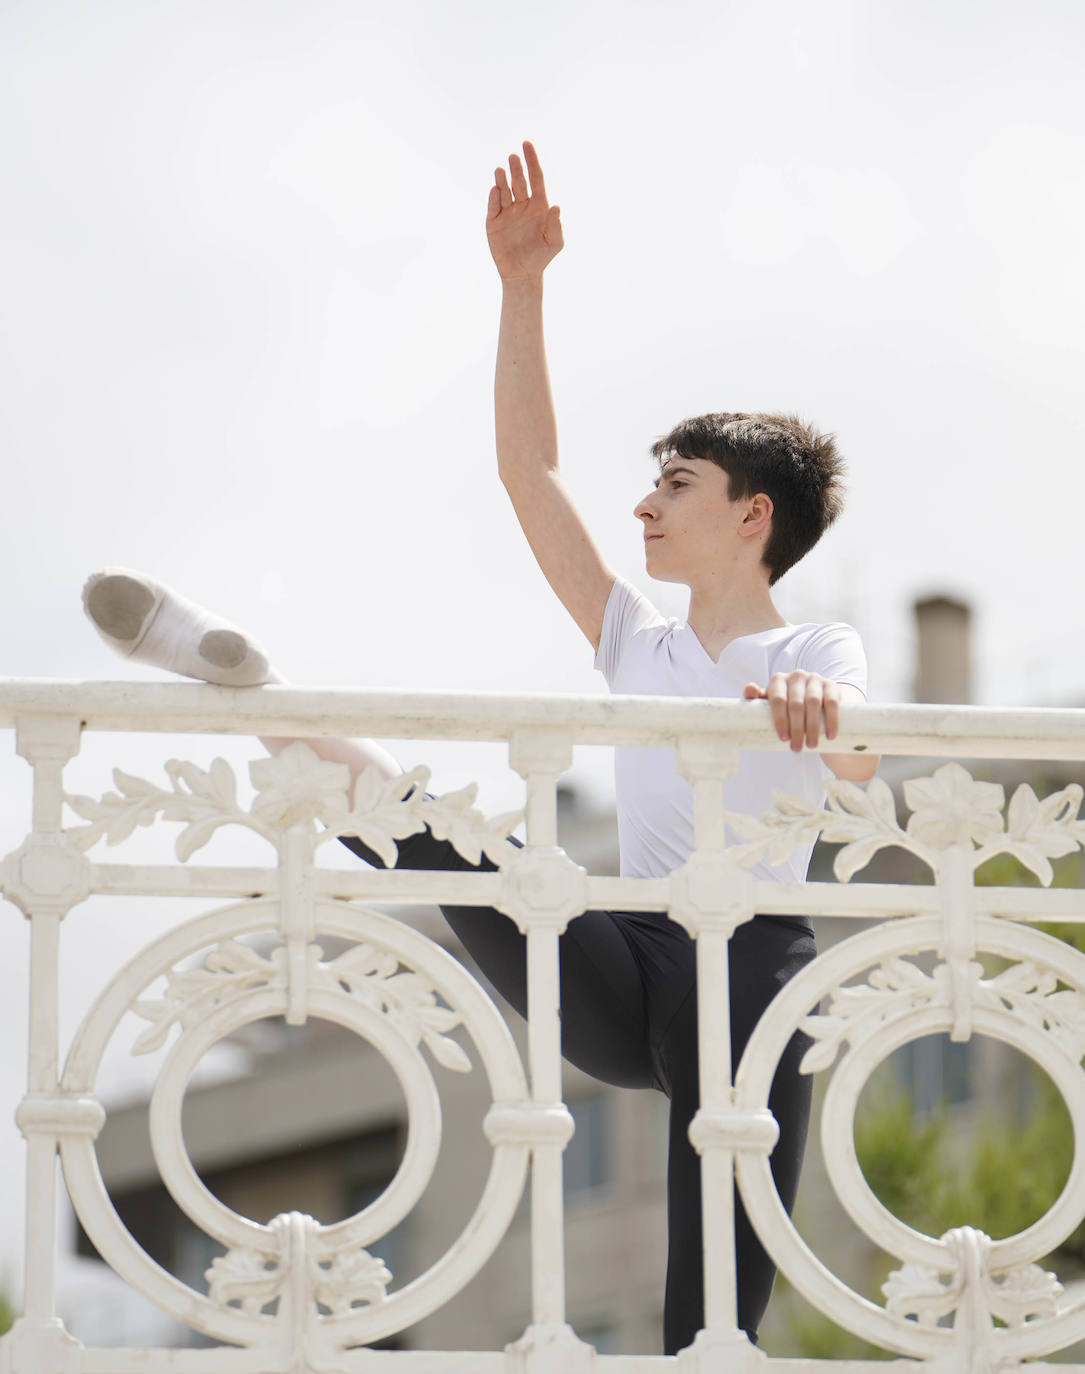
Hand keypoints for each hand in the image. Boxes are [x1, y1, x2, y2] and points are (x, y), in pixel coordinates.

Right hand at [486, 141, 563, 281]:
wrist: (522, 274)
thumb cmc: (541, 257)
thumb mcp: (554, 243)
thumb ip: (556, 225)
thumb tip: (556, 206)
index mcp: (539, 205)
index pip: (536, 177)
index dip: (532, 161)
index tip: (527, 144)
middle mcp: (522, 204)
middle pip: (519, 181)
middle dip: (517, 168)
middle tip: (513, 156)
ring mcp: (507, 212)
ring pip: (504, 190)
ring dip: (502, 179)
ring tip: (500, 170)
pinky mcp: (493, 221)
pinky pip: (493, 206)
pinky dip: (494, 197)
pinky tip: (496, 189)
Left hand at [743, 671, 842, 751]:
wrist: (814, 702)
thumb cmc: (785, 706)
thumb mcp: (770, 704)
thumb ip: (756, 699)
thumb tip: (749, 688)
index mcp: (778, 680)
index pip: (777, 700)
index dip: (780, 720)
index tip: (783, 739)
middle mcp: (796, 676)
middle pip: (795, 704)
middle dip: (796, 729)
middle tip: (796, 748)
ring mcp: (815, 679)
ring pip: (813, 703)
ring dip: (812, 727)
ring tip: (811, 745)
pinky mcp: (831, 685)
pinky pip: (832, 702)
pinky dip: (832, 720)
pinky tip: (830, 735)